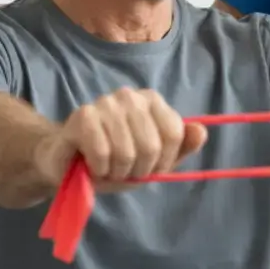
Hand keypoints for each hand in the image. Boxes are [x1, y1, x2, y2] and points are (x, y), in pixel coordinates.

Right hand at [34, 87, 207, 188]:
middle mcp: (130, 96)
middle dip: (139, 170)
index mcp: (151, 101)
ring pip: (127, 152)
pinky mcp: (82, 115)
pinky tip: (92, 165)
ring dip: (117, 172)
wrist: (67, 165)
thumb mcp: (153, 162)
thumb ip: (181, 148)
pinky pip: (103, 153)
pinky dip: (99, 169)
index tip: (149, 169)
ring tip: (107, 168)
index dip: (164, 161)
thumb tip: (201, 131)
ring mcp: (105, 103)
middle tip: (124, 171)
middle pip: (152, 145)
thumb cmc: (114, 162)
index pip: (175, 133)